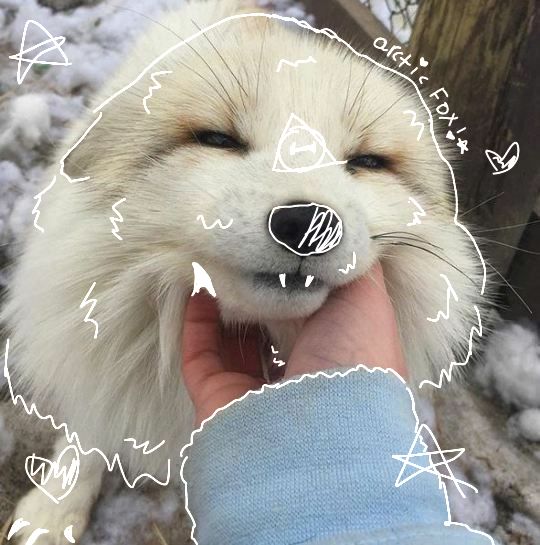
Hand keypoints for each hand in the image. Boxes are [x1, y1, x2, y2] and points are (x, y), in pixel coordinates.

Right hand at [181, 262, 405, 424]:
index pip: (310, 310)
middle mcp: (296, 373)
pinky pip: (199, 355)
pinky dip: (195, 323)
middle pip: (269, 325)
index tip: (278, 246)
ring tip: (214, 263)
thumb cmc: (355, 357)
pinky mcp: (218, 397)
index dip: (295, 279)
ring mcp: (254, 388)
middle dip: (257, 291)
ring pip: (232, 341)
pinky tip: (198, 289)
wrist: (325, 427)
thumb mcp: (369, 300)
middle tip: (241, 253)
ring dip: (223, 304)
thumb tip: (338, 237)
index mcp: (333, 353)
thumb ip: (353, 268)